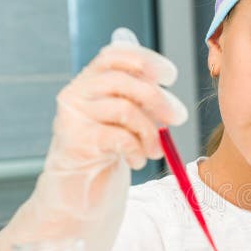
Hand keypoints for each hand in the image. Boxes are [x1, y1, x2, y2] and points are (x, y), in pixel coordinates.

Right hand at [0, 29, 186, 250]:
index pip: (114, 55)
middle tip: (178, 118)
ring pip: (124, 108)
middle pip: (123, 80)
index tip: (170, 75)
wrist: (78, 195)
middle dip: (158, 99)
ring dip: (149, 131)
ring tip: (155, 150)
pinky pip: (118, 137)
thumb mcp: (126, 120)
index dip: (145, 59)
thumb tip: (164, 79)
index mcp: (88, 83)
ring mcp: (72, 118)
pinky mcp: (75, 143)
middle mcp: (75, 95)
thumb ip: (139, 98)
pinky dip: (137, 149)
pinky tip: (138, 161)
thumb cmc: (106, 154)